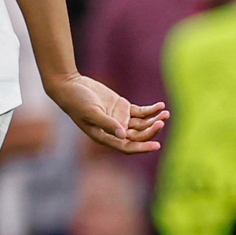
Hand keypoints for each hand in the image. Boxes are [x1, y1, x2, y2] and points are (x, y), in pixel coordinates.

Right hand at [48, 74, 167, 154]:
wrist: (70, 86)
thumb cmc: (77, 101)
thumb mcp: (91, 112)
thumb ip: (107, 123)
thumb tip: (123, 135)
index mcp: (105, 137)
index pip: (127, 146)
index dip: (142, 147)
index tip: (157, 145)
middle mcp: (114, 131)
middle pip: (138, 136)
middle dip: (151, 130)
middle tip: (162, 121)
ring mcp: (119, 119)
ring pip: (142, 124)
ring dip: (154, 120)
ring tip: (165, 112)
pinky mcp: (122, 108)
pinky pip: (141, 112)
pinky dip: (151, 110)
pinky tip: (161, 106)